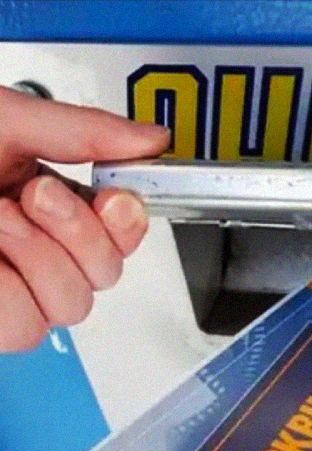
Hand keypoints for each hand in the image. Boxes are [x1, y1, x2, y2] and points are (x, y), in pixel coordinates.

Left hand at [0, 86, 169, 350]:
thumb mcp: (8, 120)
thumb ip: (85, 129)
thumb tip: (155, 138)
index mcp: (45, 200)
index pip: (120, 231)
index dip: (128, 222)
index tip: (114, 196)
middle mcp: (33, 245)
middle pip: (107, 274)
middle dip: (78, 234)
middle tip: (33, 196)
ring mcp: (12, 285)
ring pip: (74, 306)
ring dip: (38, 258)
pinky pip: (27, 328)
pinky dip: (8, 291)